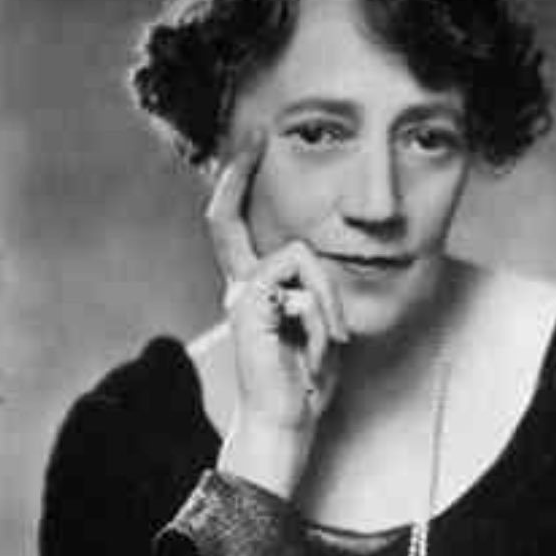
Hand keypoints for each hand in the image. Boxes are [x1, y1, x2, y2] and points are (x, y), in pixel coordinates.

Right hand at [206, 140, 348, 434]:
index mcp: (254, 291)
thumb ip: (315, 291)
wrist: (289, 420)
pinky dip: (323, 313)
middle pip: (225, 219)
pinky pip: (303, 283)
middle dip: (238, 172)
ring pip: (301, 254)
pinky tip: (317, 345)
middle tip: (258, 135)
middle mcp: (239, 287)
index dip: (237, 187)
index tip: (251, 147)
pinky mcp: (250, 306)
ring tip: (330, 338)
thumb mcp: (320, 326)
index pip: (234, 230)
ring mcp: (240, 295)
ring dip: (329, 296)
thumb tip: (314, 260)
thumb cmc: (307, 379)